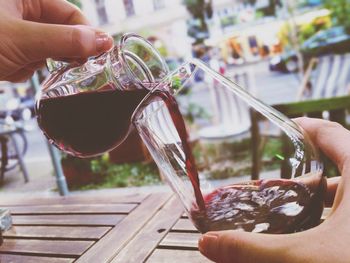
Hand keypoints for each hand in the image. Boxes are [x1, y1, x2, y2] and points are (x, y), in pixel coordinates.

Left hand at [0, 0, 112, 81]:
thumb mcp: (22, 38)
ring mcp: (15, 33)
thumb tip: (103, 41)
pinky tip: (11, 69)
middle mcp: (21, 12)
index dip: (86, 33)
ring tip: (27, 63)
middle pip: (61, 32)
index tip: (100, 53)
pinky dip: (26, 69)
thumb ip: (64, 40)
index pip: (70, 13)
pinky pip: (31, 61)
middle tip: (71, 66)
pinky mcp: (9, 52)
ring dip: (42, 61)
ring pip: (47, 49)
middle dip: (63, 51)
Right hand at [199, 118, 349, 262]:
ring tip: (283, 215)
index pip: (330, 134)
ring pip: (340, 202)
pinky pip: (344, 223)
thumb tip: (208, 244)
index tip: (285, 126)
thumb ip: (251, 249)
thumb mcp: (302, 258)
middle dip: (298, 180)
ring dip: (312, 206)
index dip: (305, 127)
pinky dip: (325, 226)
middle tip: (270, 187)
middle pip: (333, 172)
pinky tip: (306, 240)